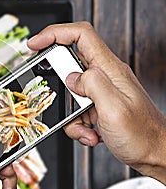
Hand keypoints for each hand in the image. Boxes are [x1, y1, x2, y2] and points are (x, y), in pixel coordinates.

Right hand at [28, 22, 165, 182]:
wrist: (155, 154)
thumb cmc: (143, 135)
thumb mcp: (115, 109)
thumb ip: (92, 85)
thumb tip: (71, 77)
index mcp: (109, 69)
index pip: (81, 35)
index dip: (54, 34)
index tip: (34, 44)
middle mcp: (105, 76)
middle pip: (69, 65)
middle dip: (57, 85)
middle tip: (56, 98)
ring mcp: (101, 90)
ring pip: (69, 91)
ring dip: (69, 113)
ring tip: (83, 127)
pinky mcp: (97, 105)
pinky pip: (74, 109)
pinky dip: (76, 124)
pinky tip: (89, 132)